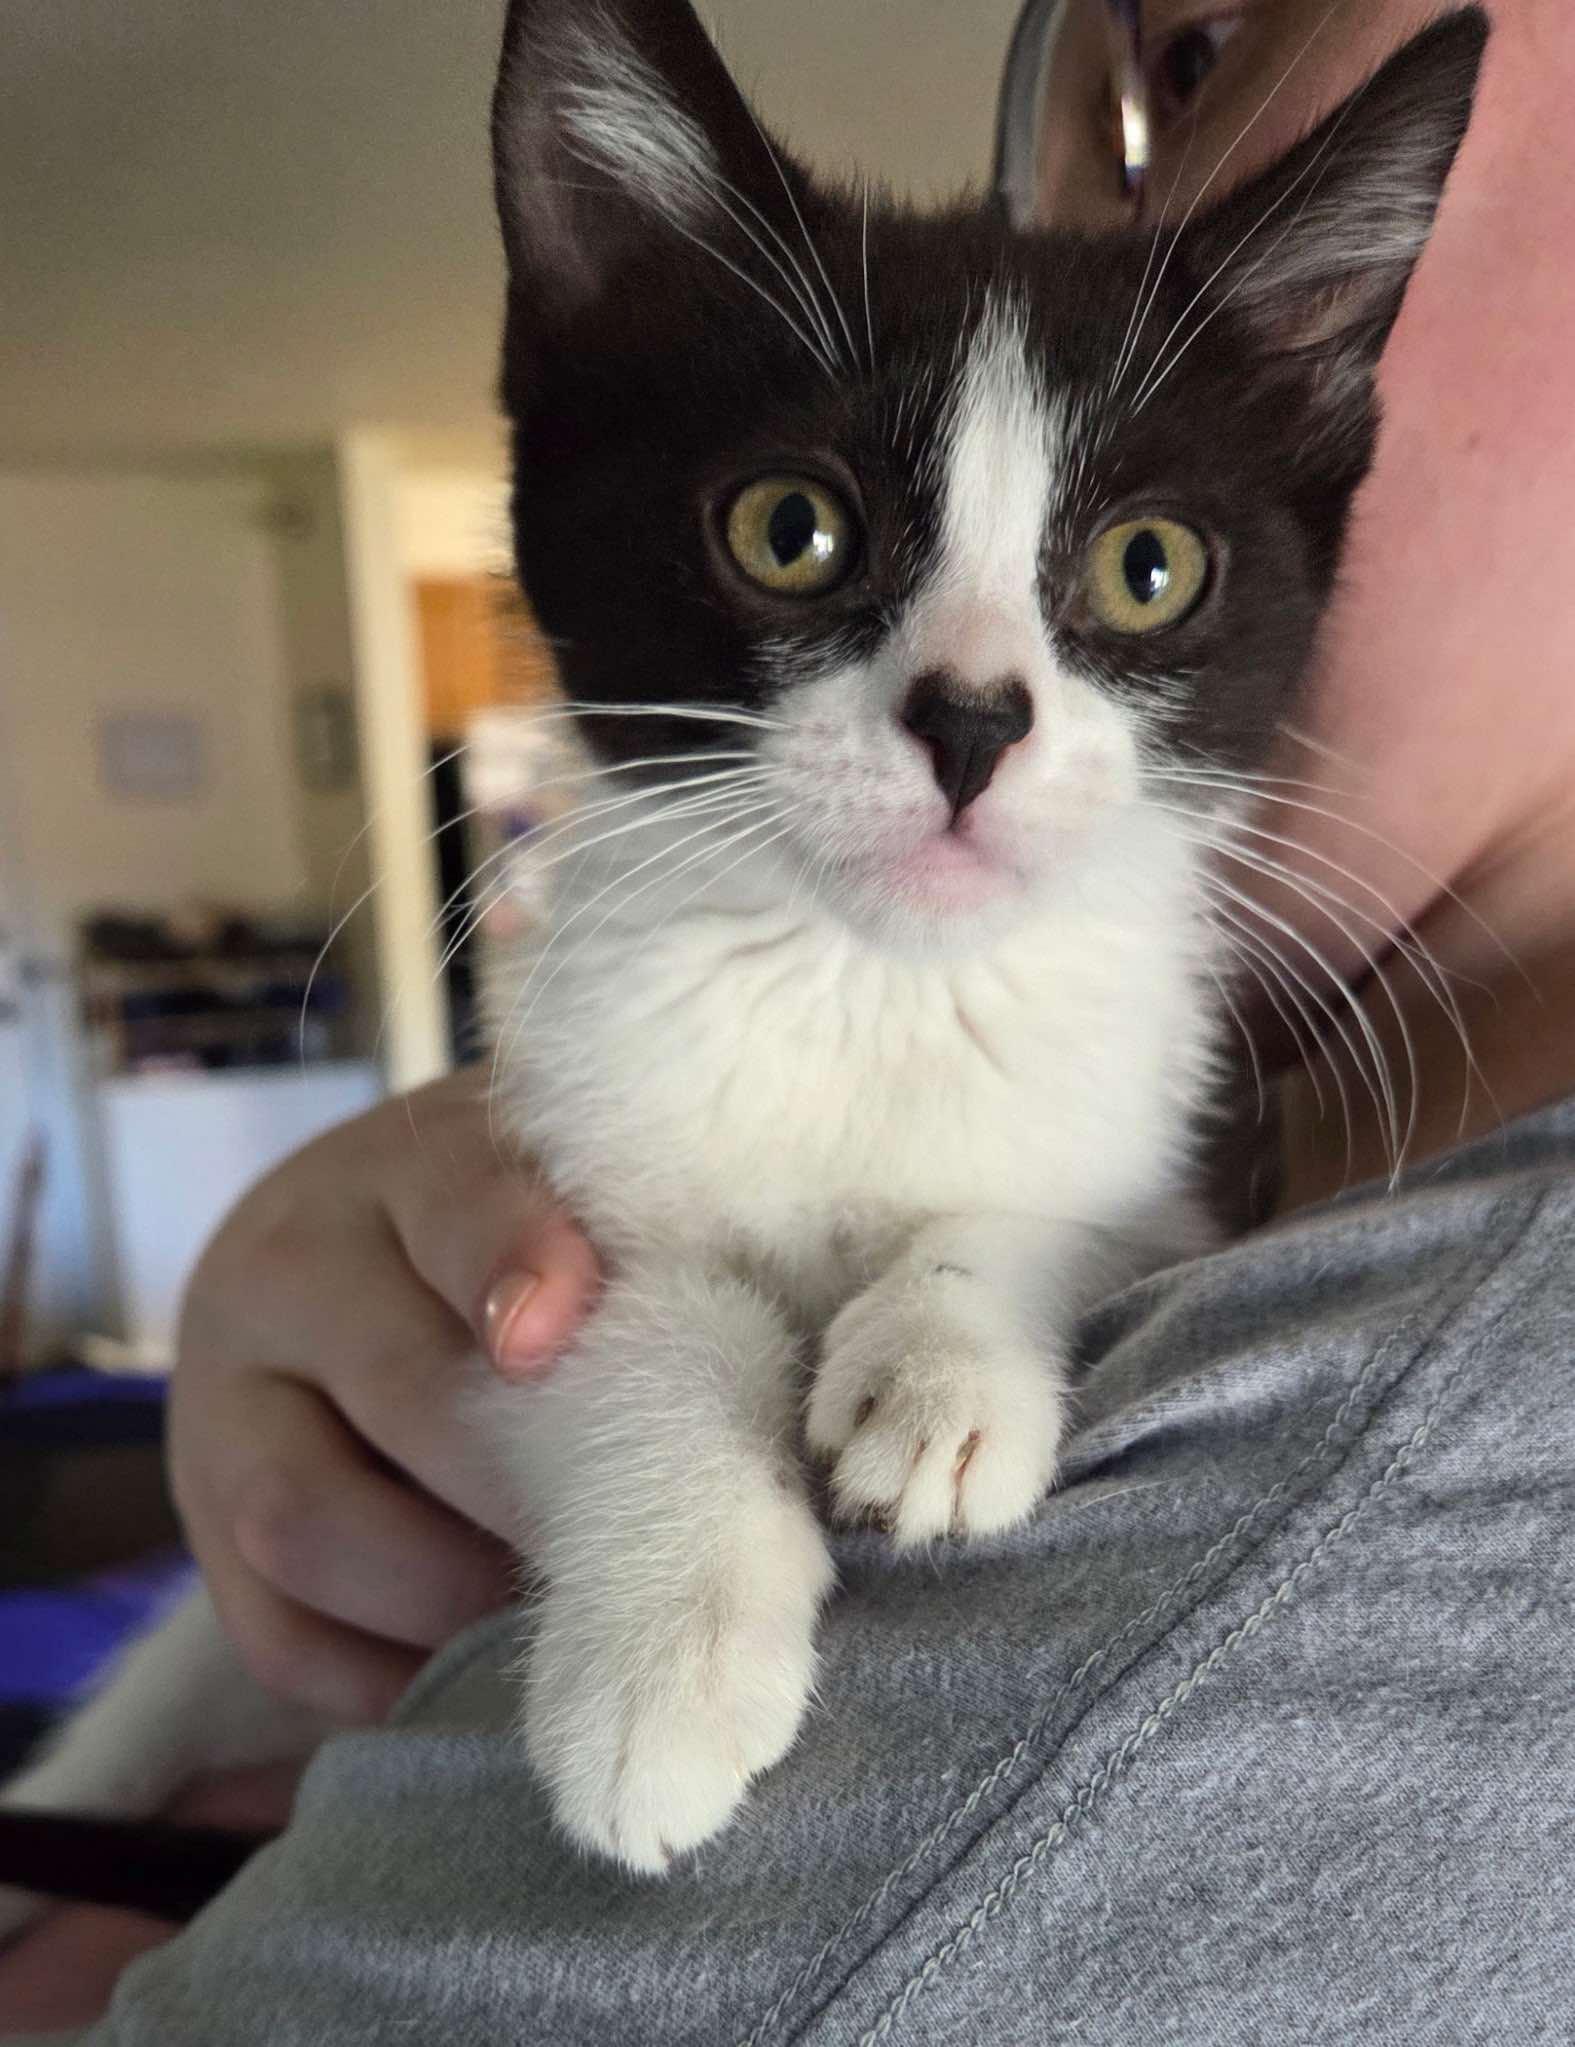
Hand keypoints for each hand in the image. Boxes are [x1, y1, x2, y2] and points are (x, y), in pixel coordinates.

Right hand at [168, 1071, 599, 1722]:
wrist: (347, 1257)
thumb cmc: (523, 1234)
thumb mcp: (573, 1197)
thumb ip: (635, 1247)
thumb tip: (727, 1371)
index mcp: (405, 1168)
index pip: (461, 1204)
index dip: (517, 1265)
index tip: (560, 1336)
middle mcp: (289, 1272)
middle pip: (402, 1393)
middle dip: (531, 1487)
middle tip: (646, 1543)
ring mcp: (223, 1408)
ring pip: (306, 1524)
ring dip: (450, 1593)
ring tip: (568, 1612)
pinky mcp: (206, 1533)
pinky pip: (278, 1638)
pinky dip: (389, 1678)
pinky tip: (484, 1670)